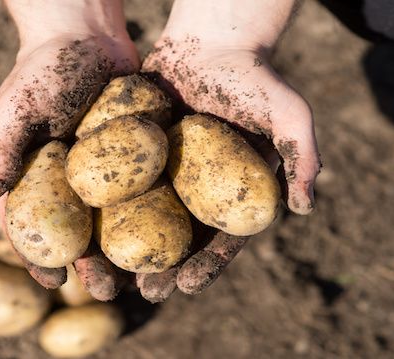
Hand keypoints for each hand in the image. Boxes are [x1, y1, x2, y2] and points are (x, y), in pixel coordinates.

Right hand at [0, 0, 137, 297]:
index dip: (41, 256)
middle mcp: (73, 181)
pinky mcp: (139, 157)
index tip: (52, 282)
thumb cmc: (45, 67)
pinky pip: (149, 191)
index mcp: (38, 176)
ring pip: (118, 221)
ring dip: (129, 251)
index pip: (34, 225)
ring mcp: (108, 172)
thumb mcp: (19, 106)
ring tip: (147, 279)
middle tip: (110, 292)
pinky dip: (159, 216)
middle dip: (94, 266)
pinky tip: (176, 239)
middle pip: (82, 233)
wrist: (89, 33)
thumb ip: (1, 149)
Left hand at [131, 0, 319, 300]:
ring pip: (144, 219)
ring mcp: (166, 173)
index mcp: (232, 193)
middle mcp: (197, 190)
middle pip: (179, 238)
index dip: (206, 265)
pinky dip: (104, 208)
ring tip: (110, 275)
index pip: (222, 239)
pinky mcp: (137, 154)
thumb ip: (305, 157)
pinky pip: (120, 184)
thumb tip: (305, 207)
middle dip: (163, 268)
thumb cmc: (255, 76)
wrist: (212, 40)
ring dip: (128, 249)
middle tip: (145, 291)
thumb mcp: (289, 113)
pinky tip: (87, 227)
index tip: (187, 285)